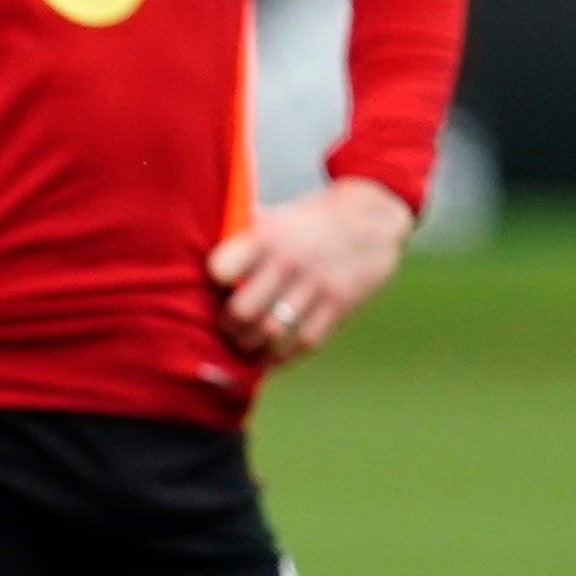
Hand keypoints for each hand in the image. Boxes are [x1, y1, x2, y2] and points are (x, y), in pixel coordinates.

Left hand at [210, 180, 414, 362]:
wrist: (374, 215)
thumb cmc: (312, 218)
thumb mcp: (278, 216)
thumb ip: (244, 236)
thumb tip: (200, 244)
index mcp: (267, 237)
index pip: (221, 270)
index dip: (213, 286)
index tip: (215, 292)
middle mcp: (290, 262)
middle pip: (242, 311)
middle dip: (228, 327)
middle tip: (226, 329)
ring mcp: (317, 285)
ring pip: (271, 331)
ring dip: (251, 347)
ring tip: (244, 347)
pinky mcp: (340, 304)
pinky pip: (305, 342)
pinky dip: (283, 357)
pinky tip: (271, 360)